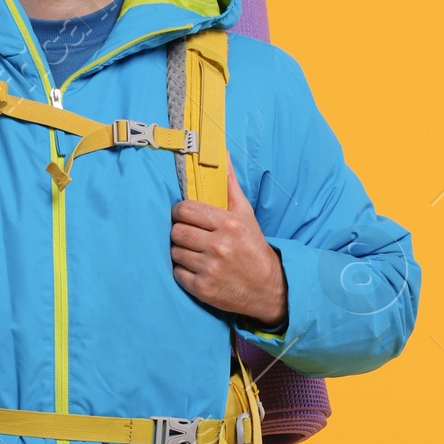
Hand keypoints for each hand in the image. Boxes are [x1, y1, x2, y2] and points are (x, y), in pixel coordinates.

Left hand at [170, 163, 286, 327]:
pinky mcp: (203, 289)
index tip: (185, 216)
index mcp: (228, 224)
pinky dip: (183, 271)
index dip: (181, 212)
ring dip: (181, 251)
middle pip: (177, 231)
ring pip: (175, 252)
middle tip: (190, 235)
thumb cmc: (253, 247)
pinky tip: (196, 268)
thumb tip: (221, 154)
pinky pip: (177, 273)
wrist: (268, 288)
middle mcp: (219, 246)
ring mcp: (210, 269)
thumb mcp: (245, 214)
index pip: (185, 210)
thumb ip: (229, 185)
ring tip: (194, 252)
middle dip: (181, 232)